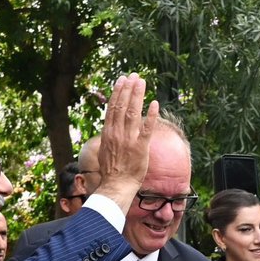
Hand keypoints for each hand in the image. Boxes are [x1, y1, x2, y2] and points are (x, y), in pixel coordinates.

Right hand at [92, 73, 158, 213]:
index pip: (113, 107)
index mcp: (108, 132)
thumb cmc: (111, 170)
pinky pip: (146, 129)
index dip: (118, 92)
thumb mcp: (105, 150)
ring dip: (137, 96)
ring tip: (142, 82)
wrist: (116, 185)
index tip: (122, 80)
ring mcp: (129, 139)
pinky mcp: (140, 147)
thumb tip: (110, 127)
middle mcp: (117, 133)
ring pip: (132, 113)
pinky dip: (150, 115)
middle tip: (134, 75)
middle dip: (128, 89)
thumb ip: (108, 136)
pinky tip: (154, 104)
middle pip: (122, 106)